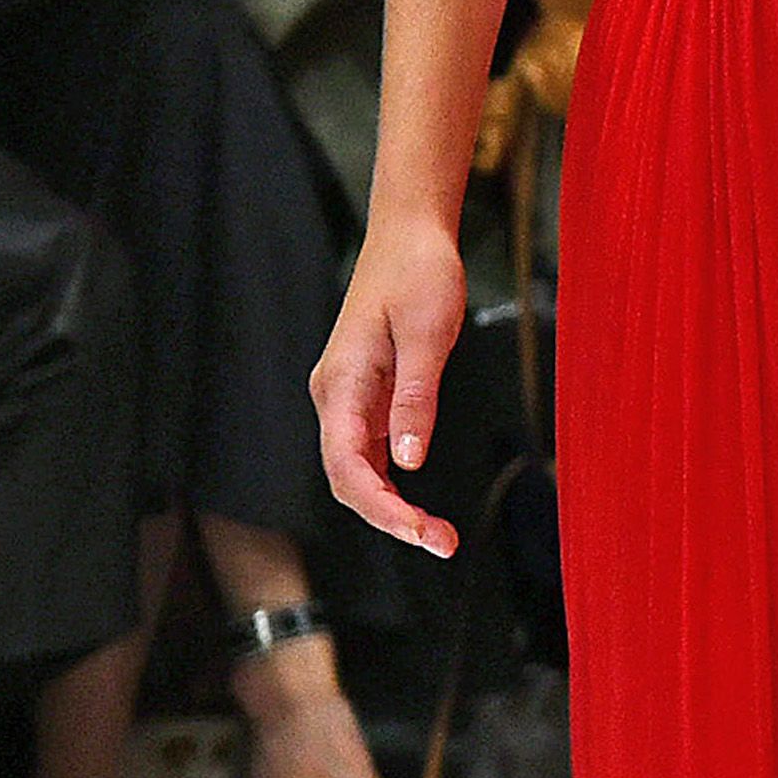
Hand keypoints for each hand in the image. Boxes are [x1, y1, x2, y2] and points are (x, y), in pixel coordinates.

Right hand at [312, 207, 469, 558]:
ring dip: (392, 508)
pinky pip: (369, 454)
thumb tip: (407, 463)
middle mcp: (335, 396)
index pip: (347, 465)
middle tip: (443, 543)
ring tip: (439, 535)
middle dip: (390, 518)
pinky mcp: (365, 397)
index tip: (419, 532)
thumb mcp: (428, 334)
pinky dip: (392, 485)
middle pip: (348, 478)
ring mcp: (347, 399)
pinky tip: (421, 506)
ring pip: (357, 471)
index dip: (380, 507)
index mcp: (341, 383)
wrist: (409, 235)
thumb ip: (415, 398)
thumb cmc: (419, 273)